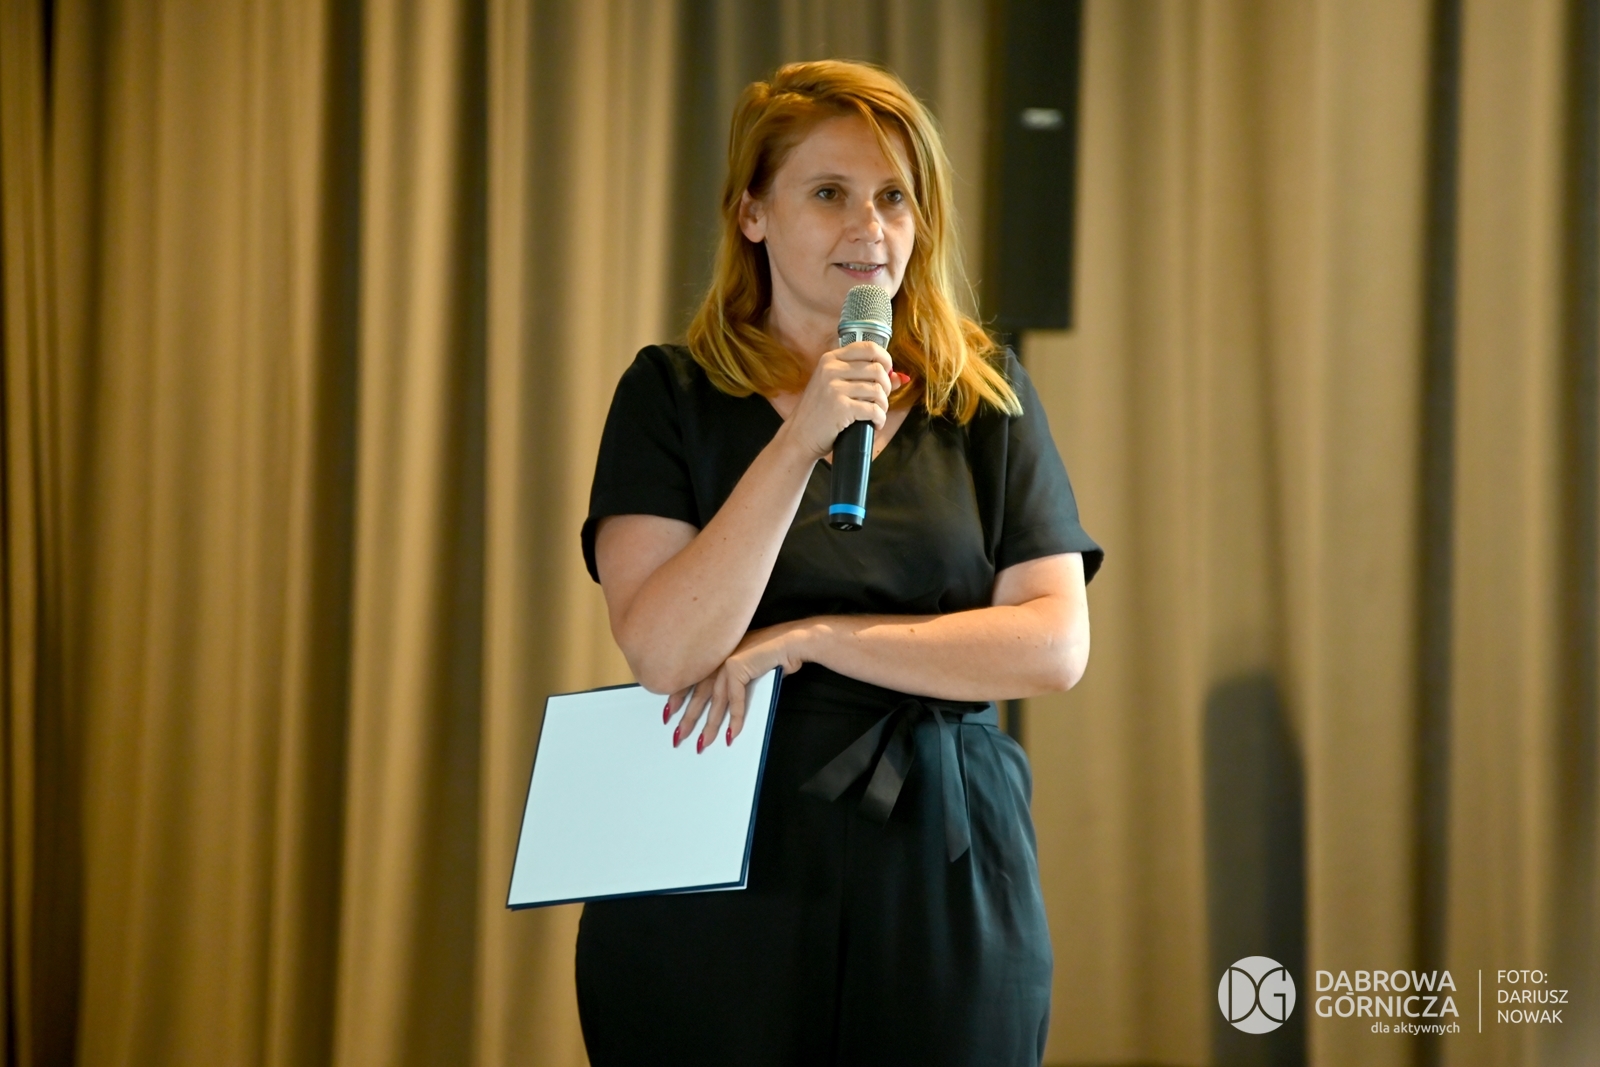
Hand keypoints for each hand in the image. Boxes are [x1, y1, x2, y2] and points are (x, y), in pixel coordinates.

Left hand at [666, 622, 808, 750]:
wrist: (790, 642)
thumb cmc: (771, 654)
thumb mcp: (744, 666)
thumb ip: (731, 679)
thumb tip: (722, 703)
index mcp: (712, 656)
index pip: (688, 679)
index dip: (676, 698)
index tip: (667, 714)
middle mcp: (715, 658)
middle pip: (697, 695)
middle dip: (688, 719)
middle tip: (678, 738)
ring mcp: (725, 662)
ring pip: (714, 702)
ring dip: (708, 726)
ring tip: (702, 744)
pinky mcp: (737, 668)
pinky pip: (735, 701)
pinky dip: (735, 720)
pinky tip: (731, 735)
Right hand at [780, 341, 902, 458]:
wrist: (800, 436)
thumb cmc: (819, 412)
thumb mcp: (836, 387)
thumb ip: (865, 378)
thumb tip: (900, 377)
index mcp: (830, 359)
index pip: (868, 348)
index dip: (885, 359)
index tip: (887, 372)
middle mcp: (831, 369)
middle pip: (877, 369)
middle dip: (886, 387)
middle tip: (880, 400)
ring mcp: (834, 388)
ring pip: (878, 390)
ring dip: (883, 405)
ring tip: (877, 413)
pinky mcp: (840, 407)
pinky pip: (873, 409)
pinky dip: (879, 419)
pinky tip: (875, 424)